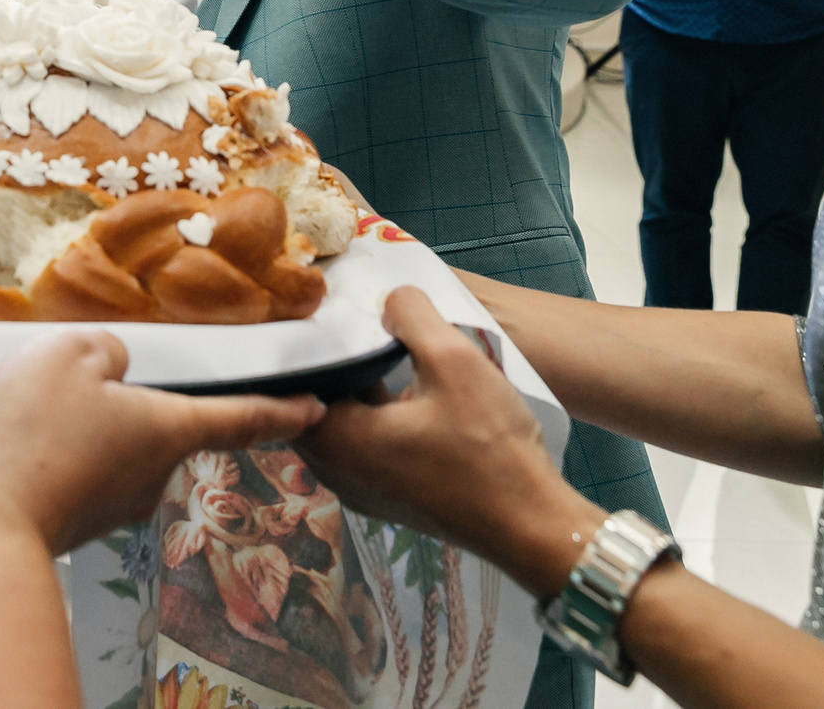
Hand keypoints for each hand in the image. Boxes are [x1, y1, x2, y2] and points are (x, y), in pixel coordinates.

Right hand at [0, 331, 324, 557]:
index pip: (243, 416)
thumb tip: (111, 369)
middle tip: (97, 378)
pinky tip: (27, 435)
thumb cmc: (36, 436)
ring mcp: (118, 501)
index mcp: (171, 428)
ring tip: (42, 404)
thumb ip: (104, 351)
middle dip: (141, 399)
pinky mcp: (80, 515)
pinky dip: (63, 448)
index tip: (316, 408)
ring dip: (94, 423)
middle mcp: (156, 472)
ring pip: (118, 444)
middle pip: (164, 423)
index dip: (282, 409)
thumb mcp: (70, 354)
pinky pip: (83, 465)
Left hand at [297, 288, 597, 596]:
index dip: (305, 343)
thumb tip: (389, 298)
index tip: (321, 312)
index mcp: (334, 441)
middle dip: (332, 363)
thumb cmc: (489, 448)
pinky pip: (366, 445)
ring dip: (358, 388)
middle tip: (351, 322)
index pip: (289, 383)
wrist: (534, 526)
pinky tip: (405, 387)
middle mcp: (335, 472)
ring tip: (380, 345)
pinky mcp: (391, 498)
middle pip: (313, 402)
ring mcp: (363, 490)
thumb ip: (411, 315)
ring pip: (342, 424)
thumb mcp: (452, 359)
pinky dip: (376, 414)